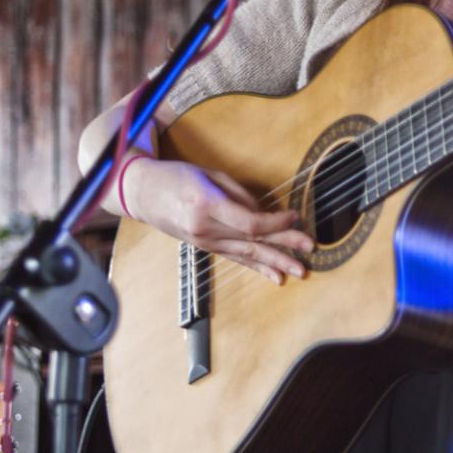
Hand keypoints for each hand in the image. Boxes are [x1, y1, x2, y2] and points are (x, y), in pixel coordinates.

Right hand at [122, 157, 313, 283]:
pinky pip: (236, 259)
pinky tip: (275, 276)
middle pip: (253, 241)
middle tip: (310, 249)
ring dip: (276, 262)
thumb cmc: (176, 176)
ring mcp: (204, 242)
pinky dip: (258, 267)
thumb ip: (240, 195)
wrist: (142, 193)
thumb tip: (266, 213)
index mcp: (207, 207)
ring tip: (300, 270)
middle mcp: (206, 230)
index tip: (296, 217)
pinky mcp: (205, 248)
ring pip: (247, 255)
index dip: (276, 223)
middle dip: (285, 246)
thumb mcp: (211, 176)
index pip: (250, 222)